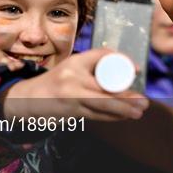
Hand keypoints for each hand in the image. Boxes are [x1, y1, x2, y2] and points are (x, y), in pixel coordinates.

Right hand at [2, 49, 148, 120]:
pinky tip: (123, 116)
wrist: (29, 99)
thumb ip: (93, 65)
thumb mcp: (73, 67)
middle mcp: (73, 78)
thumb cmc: (56, 81)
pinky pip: (96, 115)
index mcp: (75, 62)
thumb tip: (124, 67)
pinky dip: (111, 116)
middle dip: (127, 98)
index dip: (122, 60)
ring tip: (138, 112)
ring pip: (103, 106)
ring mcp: (71, 97)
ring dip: (123, 111)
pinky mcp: (71, 112)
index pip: (102, 55)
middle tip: (143, 102)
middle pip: (105, 89)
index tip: (137, 70)